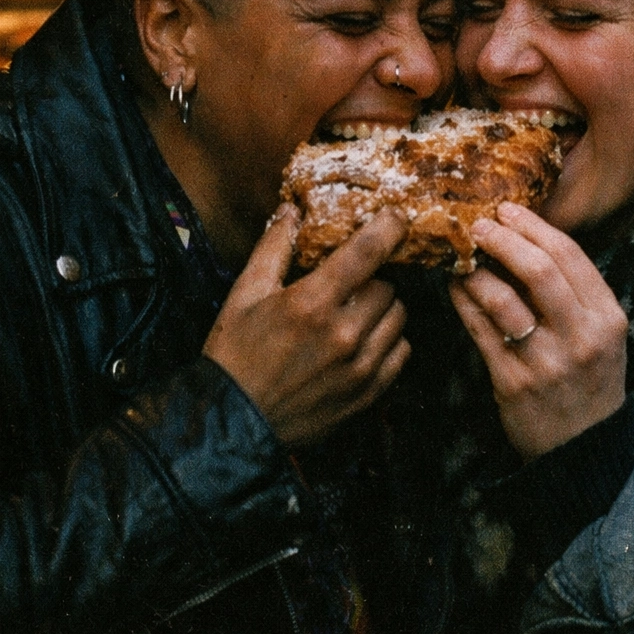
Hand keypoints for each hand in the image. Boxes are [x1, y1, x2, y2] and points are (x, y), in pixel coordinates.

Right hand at [204, 207, 410, 445]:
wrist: (232, 422)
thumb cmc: (235, 354)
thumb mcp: (244, 294)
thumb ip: (273, 248)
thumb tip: (290, 211)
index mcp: (311, 303)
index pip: (368, 252)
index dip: (390, 226)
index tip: (396, 217)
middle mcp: (342, 334)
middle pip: (386, 286)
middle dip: (371, 279)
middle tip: (348, 285)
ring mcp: (359, 367)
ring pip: (398, 317)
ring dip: (382, 308)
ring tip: (354, 313)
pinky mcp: (367, 394)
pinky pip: (400, 352)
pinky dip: (388, 340)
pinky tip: (363, 341)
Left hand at [448, 203, 627, 459]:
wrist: (582, 448)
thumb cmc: (589, 379)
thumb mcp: (602, 334)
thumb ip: (575, 292)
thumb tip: (527, 238)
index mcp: (607, 318)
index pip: (570, 256)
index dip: (534, 226)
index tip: (508, 210)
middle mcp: (581, 338)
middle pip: (539, 271)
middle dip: (503, 239)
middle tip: (478, 224)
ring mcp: (546, 362)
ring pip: (502, 300)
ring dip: (475, 271)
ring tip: (461, 256)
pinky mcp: (513, 383)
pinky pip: (480, 331)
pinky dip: (463, 302)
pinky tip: (455, 287)